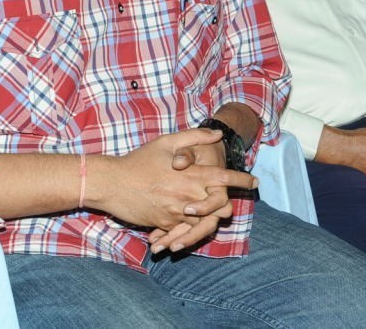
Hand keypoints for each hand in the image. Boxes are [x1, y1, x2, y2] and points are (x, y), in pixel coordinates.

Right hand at [89, 128, 256, 252]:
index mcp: (191, 175)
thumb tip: (217, 135)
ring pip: (205, 222)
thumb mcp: (166, 142)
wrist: (111, 183)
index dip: (243, 180)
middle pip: (221, 206)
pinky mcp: (165, 224)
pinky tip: (190, 225)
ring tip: (213, 214)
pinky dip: (190, 229)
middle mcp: (188, 196)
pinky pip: (184, 231)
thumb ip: (194, 137)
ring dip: (211, 219)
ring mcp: (177, 212)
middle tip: (232, 201)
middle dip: (228, 204)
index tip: (254, 182)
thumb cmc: (139, 160)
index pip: (225, 179)